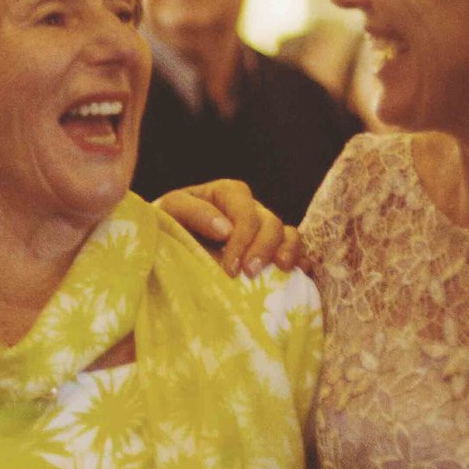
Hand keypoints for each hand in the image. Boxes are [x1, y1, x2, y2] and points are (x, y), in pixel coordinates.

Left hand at [156, 179, 300, 276]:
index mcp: (228, 194)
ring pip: (288, 234)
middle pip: (270, 223)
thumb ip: (194, 213)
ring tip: (282, 270)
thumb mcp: (171, 210)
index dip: (242, 238)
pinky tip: (300, 272)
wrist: (168, 245)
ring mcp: (263, 229)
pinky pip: (294, 250)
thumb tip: (225, 229)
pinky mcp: (270, 250)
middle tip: (250, 274)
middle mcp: (250, 208)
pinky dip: (300, 259)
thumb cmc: (169, 224)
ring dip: (287, 251)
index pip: (245, 212)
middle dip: (263, 248)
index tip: (230, 267)